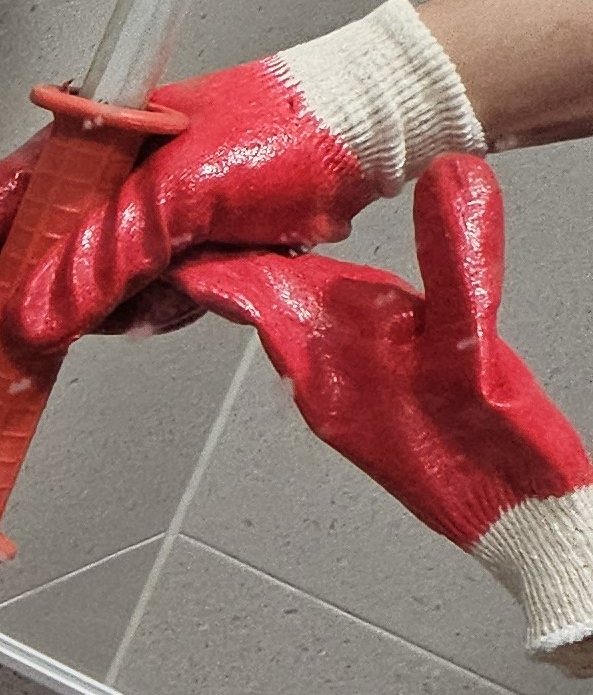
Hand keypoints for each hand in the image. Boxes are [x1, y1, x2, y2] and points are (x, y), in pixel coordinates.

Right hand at [0, 0, 484, 375]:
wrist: (374, 132)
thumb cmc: (292, 127)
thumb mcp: (189, 191)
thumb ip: (105, 258)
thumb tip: (27, 328)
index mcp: (75, 149)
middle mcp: (86, 188)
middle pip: (10, 275)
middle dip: (25, 323)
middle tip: (9, 379)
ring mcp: (122, 227)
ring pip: (74, 306)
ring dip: (117, 314)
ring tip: (184, 283)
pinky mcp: (160, 258)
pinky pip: (130, 312)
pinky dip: (161, 312)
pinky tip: (205, 283)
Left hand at [175, 159, 592, 670]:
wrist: (511, 518)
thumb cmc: (486, 447)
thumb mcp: (475, 340)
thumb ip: (458, 258)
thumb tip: (448, 176)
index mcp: (334, 356)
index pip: (257, 293)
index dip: (222, 253)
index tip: (181, 221)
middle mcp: (322, 377)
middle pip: (263, 304)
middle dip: (232, 260)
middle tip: (199, 216)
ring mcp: (342, 393)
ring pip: (290, 324)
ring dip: (267, 284)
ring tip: (242, 242)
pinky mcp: (366, 405)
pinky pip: (322, 344)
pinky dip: (309, 310)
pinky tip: (320, 297)